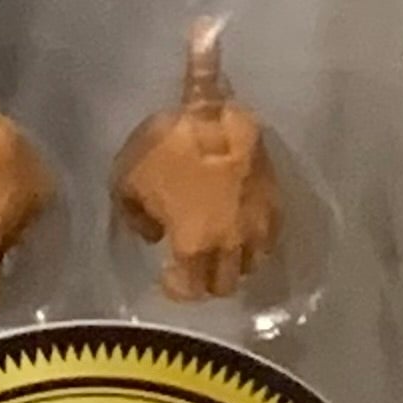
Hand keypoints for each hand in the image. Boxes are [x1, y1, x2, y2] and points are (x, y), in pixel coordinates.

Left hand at [112, 24, 281, 300]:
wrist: (214, 112)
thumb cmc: (164, 146)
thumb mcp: (126, 180)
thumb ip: (136, 217)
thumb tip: (154, 234)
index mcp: (194, 243)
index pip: (193, 289)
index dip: (179, 290)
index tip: (169, 279)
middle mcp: (232, 244)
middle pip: (227, 284)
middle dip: (209, 280)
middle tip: (195, 266)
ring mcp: (259, 226)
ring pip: (252, 264)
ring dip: (235, 262)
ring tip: (221, 247)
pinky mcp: (276, 203)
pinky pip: (268, 238)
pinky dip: (255, 241)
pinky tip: (241, 226)